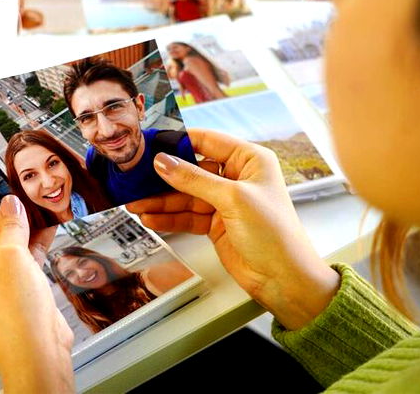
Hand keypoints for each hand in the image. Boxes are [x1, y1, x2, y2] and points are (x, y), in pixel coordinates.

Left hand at [0, 174, 73, 392]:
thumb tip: (9, 204)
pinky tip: (47, 223)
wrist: (37, 351)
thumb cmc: (12, 317)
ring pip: (0, 238)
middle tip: (12, 186)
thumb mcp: (11, 258)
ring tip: (32, 201)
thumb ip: (11, 224)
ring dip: (16, 221)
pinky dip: (31, 238)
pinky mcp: (13, 283)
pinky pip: (18, 253)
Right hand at [127, 129, 339, 329]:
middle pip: (191, 170)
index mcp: (250, 160)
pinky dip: (169, 218)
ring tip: (136, 204)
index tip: (151, 144)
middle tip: (136, 180)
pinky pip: (186, 215)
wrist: (283, 279)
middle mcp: (237, 177)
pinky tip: (151, 218)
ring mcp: (225, 202)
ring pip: (185, 196)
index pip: (208, 141)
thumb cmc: (275, 234)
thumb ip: (194, 179)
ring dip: (161, 201)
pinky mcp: (216, 224)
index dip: (178, 141)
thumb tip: (164, 162)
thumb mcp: (233, 199)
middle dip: (164, 178)